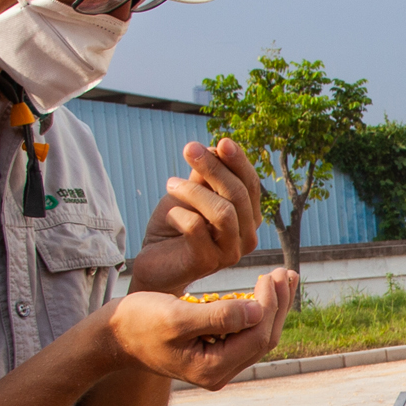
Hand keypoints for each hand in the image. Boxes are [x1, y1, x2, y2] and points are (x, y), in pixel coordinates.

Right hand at [104, 269, 298, 389]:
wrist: (113, 336)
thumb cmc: (138, 322)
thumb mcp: (176, 316)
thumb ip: (217, 316)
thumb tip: (258, 311)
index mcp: (212, 369)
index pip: (257, 336)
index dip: (270, 305)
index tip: (270, 274)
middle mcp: (219, 373)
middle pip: (264, 339)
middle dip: (278, 305)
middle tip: (286, 272)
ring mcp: (217, 366)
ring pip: (258, 336)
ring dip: (273, 306)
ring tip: (284, 277)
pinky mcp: (214, 353)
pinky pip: (245, 333)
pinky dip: (257, 310)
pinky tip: (263, 290)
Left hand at [128, 136, 263, 293]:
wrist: (154, 263)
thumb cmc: (174, 227)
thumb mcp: (189, 195)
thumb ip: (204, 178)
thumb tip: (216, 149)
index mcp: (246, 218)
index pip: (250, 185)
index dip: (239, 162)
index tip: (222, 141)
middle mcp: (245, 237)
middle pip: (238, 195)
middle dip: (214, 167)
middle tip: (189, 149)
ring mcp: (229, 253)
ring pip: (222, 213)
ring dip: (194, 191)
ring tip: (170, 184)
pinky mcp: (207, 263)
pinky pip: (196, 228)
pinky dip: (178, 214)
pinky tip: (168, 215)